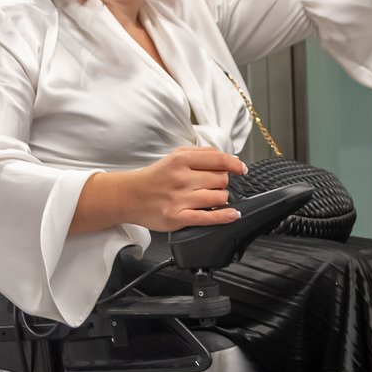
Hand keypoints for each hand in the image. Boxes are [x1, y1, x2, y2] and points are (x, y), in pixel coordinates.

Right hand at [129, 146, 246, 230]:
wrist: (129, 196)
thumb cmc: (155, 177)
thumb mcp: (175, 156)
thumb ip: (201, 154)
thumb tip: (229, 160)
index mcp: (181, 160)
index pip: (219, 160)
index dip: (235, 164)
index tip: (241, 169)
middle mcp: (181, 178)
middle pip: (221, 179)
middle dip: (222, 183)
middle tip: (212, 185)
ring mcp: (180, 199)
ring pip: (219, 198)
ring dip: (220, 199)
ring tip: (210, 199)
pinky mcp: (177, 217)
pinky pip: (209, 218)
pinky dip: (225, 216)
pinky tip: (233, 214)